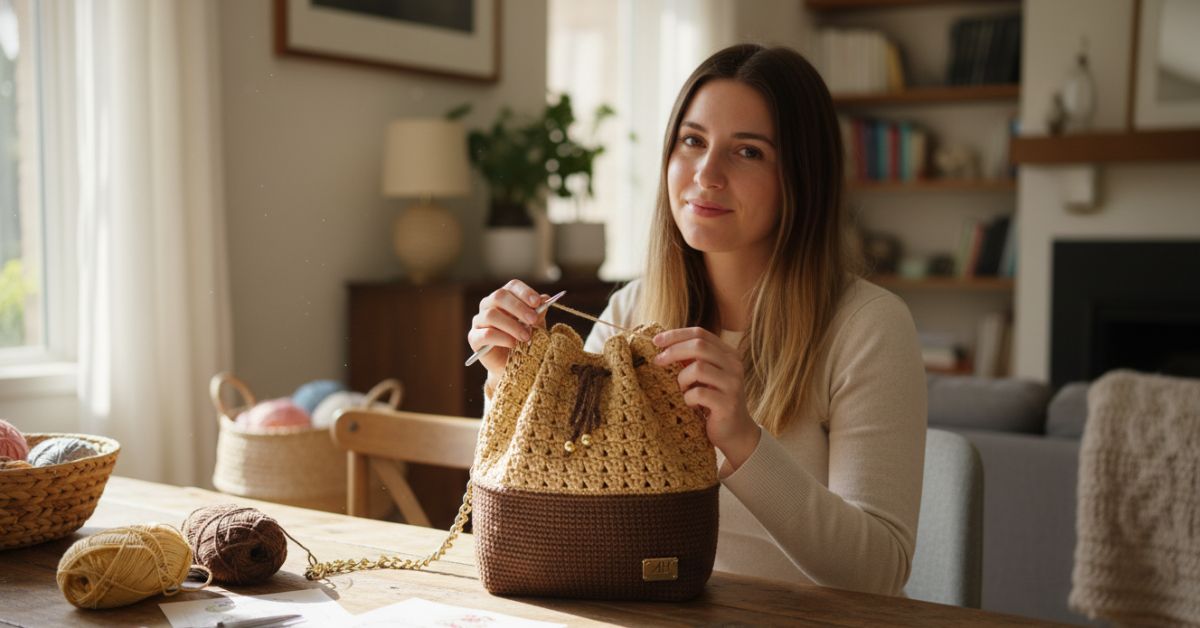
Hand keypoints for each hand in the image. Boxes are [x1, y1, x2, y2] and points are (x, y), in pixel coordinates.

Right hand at [467, 279, 548, 387]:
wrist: (514, 366)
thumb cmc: (525, 341)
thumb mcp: (536, 326)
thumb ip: (538, 312)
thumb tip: (544, 298)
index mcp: (505, 298)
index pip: (512, 286)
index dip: (524, 292)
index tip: (537, 302)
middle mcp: (489, 305)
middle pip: (499, 296)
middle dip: (518, 307)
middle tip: (533, 319)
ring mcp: (479, 321)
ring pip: (491, 315)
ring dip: (512, 325)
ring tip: (526, 336)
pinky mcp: (474, 338)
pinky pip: (485, 334)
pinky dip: (502, 338)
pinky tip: (513, 344)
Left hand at [652, 327, 760, 469]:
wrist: (735, 432)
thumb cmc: (712, 401)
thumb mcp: (703, 376)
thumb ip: (690, 359)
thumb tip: (661, 343)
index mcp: (728, 354)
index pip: (700, 333)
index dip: (676, 334)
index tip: (656, 341)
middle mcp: (734, 365)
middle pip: (699, 346)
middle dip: (673, 351)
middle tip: (657, 361)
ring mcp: (733, 384)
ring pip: (698, 368)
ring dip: (682, 379)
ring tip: (683, 390)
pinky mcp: (728, 404)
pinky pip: (699, 393)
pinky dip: (688, 398)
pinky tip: (691, 404)